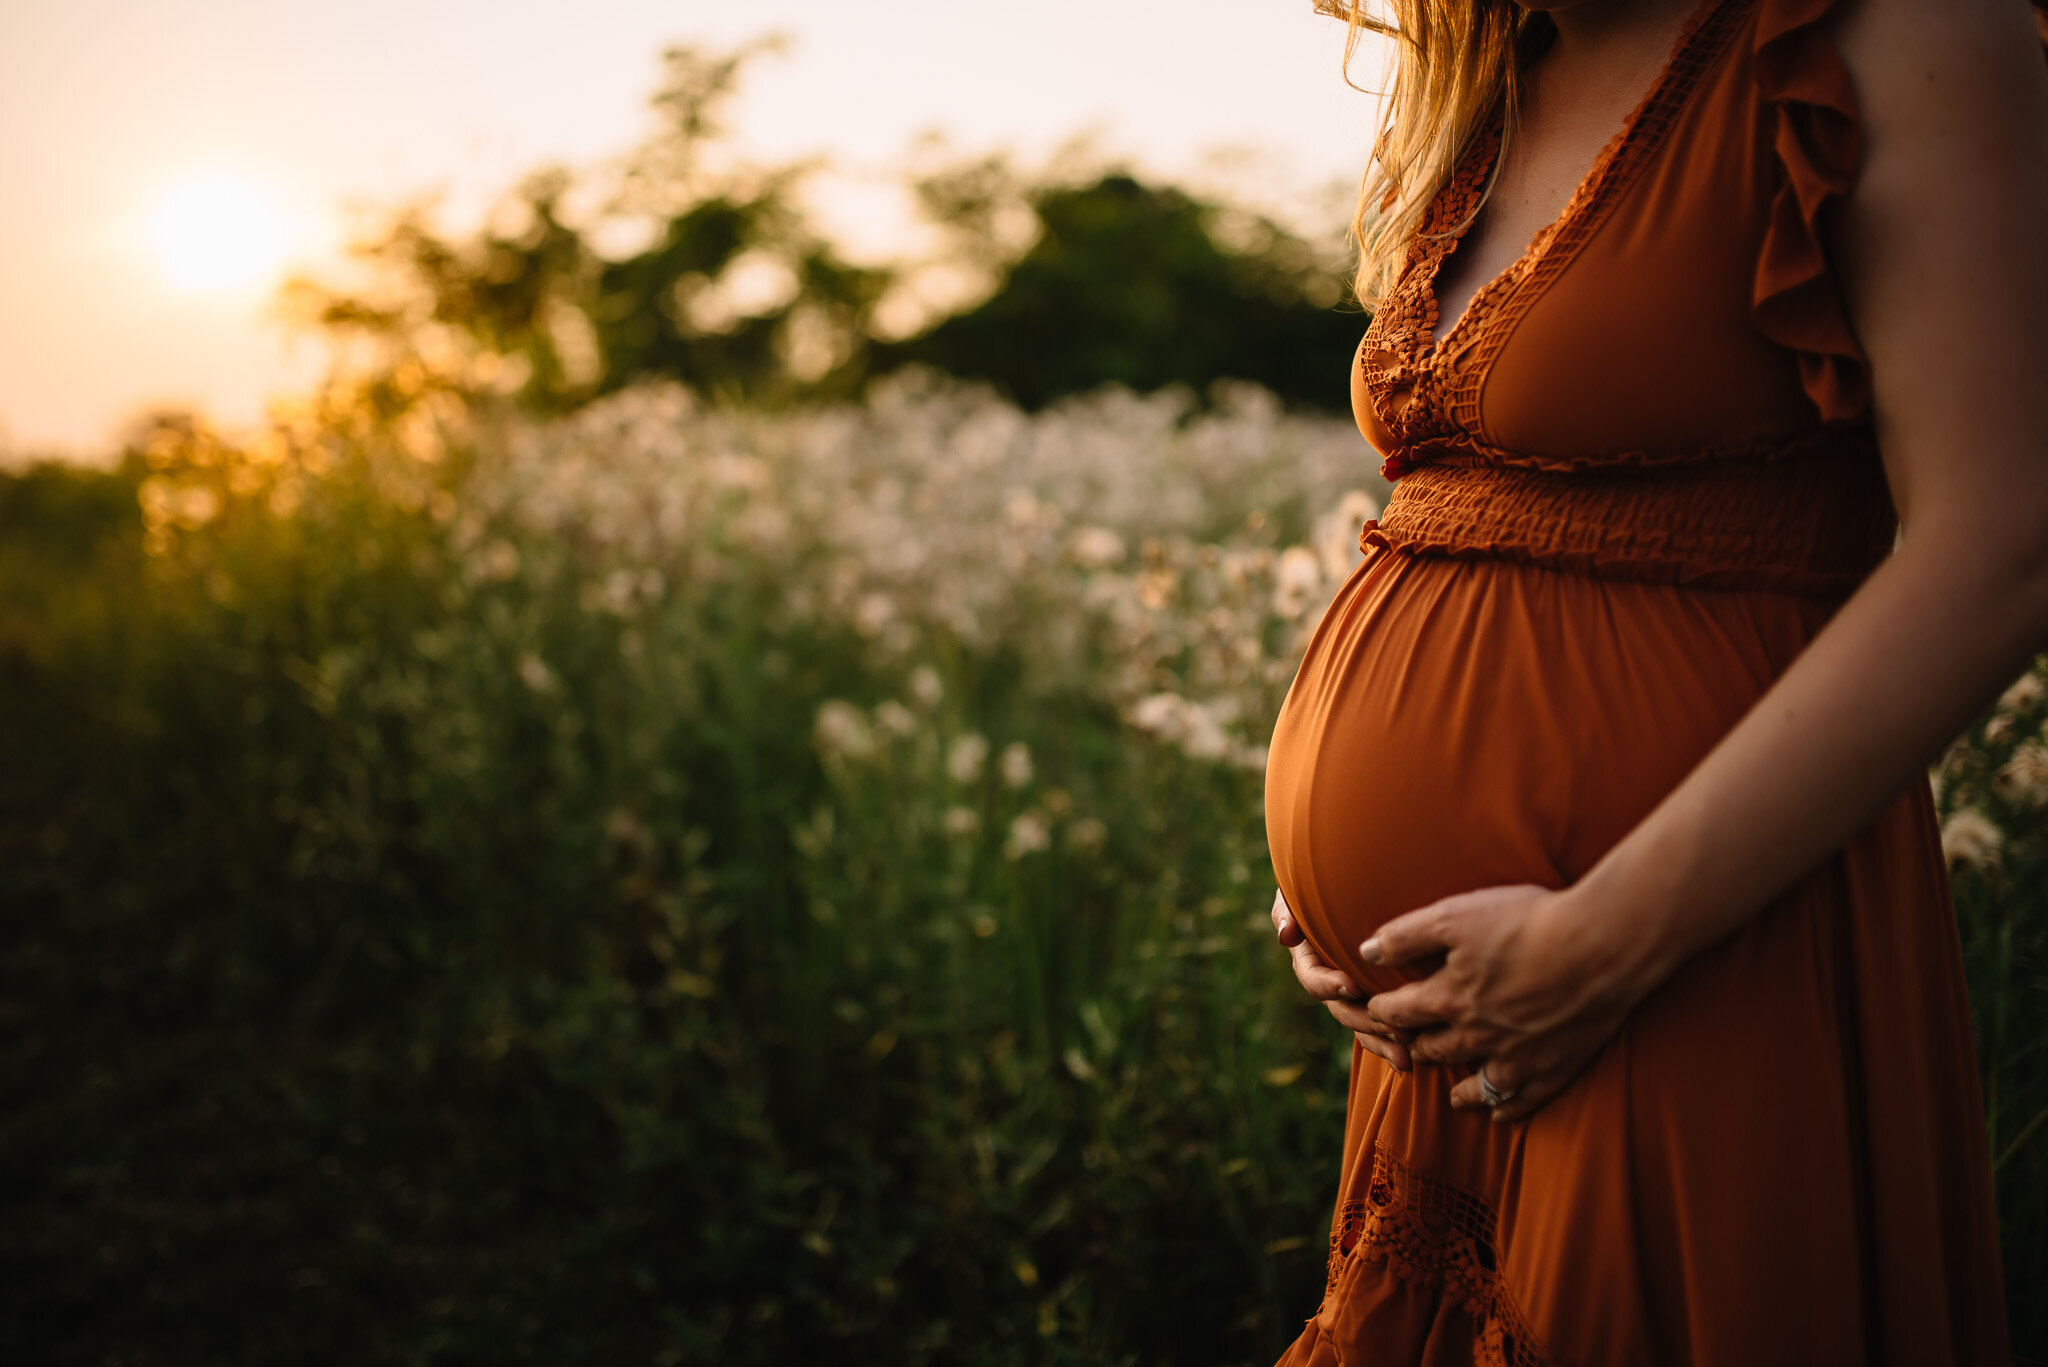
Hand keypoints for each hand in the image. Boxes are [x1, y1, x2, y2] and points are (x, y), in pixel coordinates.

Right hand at [1271, 888, 1413, 1071]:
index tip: (1353, 985)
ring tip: (1407, 1057)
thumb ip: (1288, 909)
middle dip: (1367, 1022)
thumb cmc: (1325, 880)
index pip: (1314, 979)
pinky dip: (1394, 1044)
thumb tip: (1286, 935)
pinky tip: (1414, 1058)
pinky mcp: (1378, 1000)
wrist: (1359, 881)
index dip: (1330, 984)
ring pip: (1364, 1026)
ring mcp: (1355, 995)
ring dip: (1383, 1042)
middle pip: (1343, 1011)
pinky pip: (1382, 1029)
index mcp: (1310, 959)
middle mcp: (1331, 982)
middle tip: (1395, 1029)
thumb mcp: (1299, 890)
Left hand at [1357, 883, 1642, 1121]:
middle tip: (1410, 1046)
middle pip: (1433, 1049)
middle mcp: (1476, 1036)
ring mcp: (1516, 1059)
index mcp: (1448, 998)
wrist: (1601, 946)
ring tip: (1451, 1094)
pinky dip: (1505, 1111)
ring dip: (1457, 1089)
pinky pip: (1521, 1102)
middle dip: (1415, 1045)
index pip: (1399, 1012)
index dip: (1383, 1009)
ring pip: (1474, 1086)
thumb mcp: (1457, 915)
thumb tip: (1365, 951)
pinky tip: (1498, 1115)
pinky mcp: (1554, 1069)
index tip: (1376, 1009)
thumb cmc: (1528, 922)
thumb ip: (1407, 935)